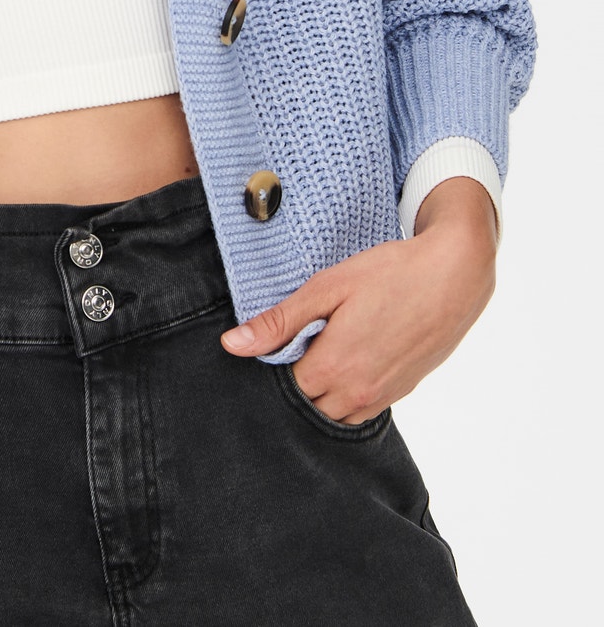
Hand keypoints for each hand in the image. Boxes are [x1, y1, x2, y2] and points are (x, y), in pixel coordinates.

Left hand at [218, 176, 498, 423]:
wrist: (454, 274)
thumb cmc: (390, 273)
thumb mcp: (327, 287)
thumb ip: (279, 322)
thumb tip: (232, 346)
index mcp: (334, 367)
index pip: (283, 387)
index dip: (275, 362)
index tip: (280, 337)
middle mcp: (358, 393)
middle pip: (308, 404)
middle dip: (297, 379)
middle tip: (302, 339)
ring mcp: (383, 396)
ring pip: (335, 412)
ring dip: (323, 390)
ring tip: (325, 346)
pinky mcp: (402, 391)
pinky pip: (363, 408)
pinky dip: (349, 392)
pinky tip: (351, 356)